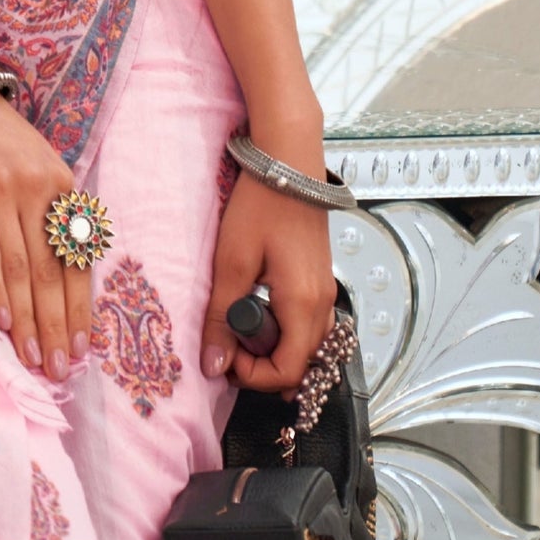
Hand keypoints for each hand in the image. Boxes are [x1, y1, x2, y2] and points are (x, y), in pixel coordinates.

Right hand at [0, 89, 87, 382]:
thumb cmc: (1, 140)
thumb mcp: (42, 168)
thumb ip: (54, 216)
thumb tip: (65, 281)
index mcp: (63, 187)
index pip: (77, 260)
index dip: (80, 309)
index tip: (82, 351)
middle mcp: (38, 192)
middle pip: (52, 273)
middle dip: (57, 327)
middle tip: (58, 370)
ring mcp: (1, 193)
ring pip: (20, 270)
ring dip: (28, 320)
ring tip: (31, 359)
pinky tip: (2, 321)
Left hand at [201, 163, 336, 396]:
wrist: (287, 163)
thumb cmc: (261, 206)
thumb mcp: (232, 263)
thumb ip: (222, 317)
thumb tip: (213, 364)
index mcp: (303, 304)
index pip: (288, 371)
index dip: (254, 376)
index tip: (226, 357)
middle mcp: (323, 303)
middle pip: (302, 362)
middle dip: (263, 364)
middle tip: (230, 342)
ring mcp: (326, 291)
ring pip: (307, 344)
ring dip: (275, 347)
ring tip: (242, 325)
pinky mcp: (320, 278)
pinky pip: (309, 322)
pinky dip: (286, 328)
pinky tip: (260, 309)